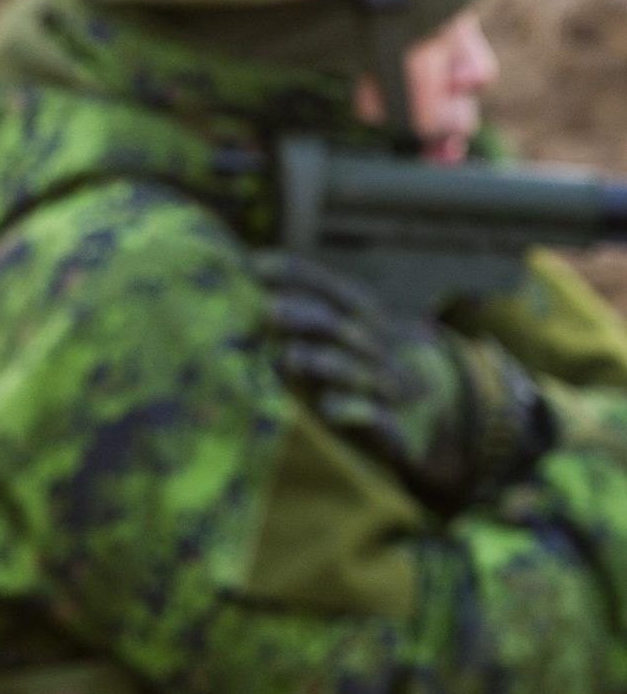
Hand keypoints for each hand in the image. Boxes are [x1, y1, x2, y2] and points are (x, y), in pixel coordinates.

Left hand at [252, 250, 553, 503]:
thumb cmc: (370, 378)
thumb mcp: (345, 345)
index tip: (256, 263)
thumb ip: (305, 323)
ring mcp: (391, 389)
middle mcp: (380, 349)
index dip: (298, 274)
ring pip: (359, 372)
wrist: (444, 426)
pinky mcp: (400, 430)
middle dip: (306, 316)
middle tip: (266, 309)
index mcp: (367, 322)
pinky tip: (328, 408)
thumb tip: (249, 291)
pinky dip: (355, 412)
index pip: (333, 289)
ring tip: (289, 357)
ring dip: (325, 363)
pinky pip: (379, 419)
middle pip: (344, 326)